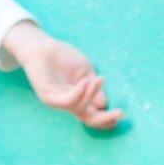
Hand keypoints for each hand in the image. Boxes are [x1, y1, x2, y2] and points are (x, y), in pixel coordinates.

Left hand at [3, 22, 123, 128]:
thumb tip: (104, 105)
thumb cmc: (64, 57)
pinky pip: (66, 101)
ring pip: (79, 108)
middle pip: (88, 118)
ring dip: (91, 95)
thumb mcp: (86, 72)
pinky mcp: (48, 96)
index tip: (121, 115)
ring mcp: (58, 101)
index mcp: (79, 98)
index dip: (106, 118)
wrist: (42, 46)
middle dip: (104, 119)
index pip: (93, 114)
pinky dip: (78, 94)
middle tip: (120, 113)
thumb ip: (95, 88)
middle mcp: (69, 103)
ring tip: (98, 80)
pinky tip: (85, 82)